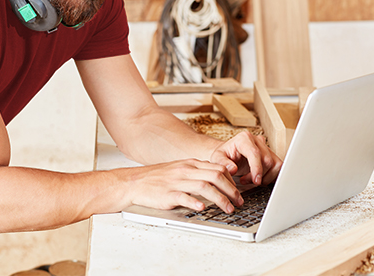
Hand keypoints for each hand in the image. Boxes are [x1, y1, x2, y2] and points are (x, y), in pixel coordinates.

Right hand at [122, 158, 242, 213]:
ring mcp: (176, 182)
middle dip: (231, 190)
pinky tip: (203, 208)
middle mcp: (185, 171)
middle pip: (215, 176)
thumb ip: (196, 173)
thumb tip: (216, 180)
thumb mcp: (179, 170)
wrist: (134, 182)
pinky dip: (195, 202)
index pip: (217, 168)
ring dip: (220, 198)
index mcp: (190, 164)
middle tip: (239, 202)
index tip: (238, 192)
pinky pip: (184, 197)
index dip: (231, 181)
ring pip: (204, 186)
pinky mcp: (167, 194)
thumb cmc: (158, 179)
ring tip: (229, 209)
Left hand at [209, 131, 281, 186]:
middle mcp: (257, 140)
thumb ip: (222, 163)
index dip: (257, 168)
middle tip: (245, 180)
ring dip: (264, 177)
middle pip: (266, 160)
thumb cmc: (224, 155)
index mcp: (244, 138)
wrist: (230, 154)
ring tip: (250, 179)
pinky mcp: (272, 155)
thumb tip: (232, 169)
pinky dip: (270, 177)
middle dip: (257, 175)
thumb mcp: (217, 158)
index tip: (256, 180)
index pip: (255, 153)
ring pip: (275, 165)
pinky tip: (259, 178)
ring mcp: (266, 147)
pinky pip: (278, 167)